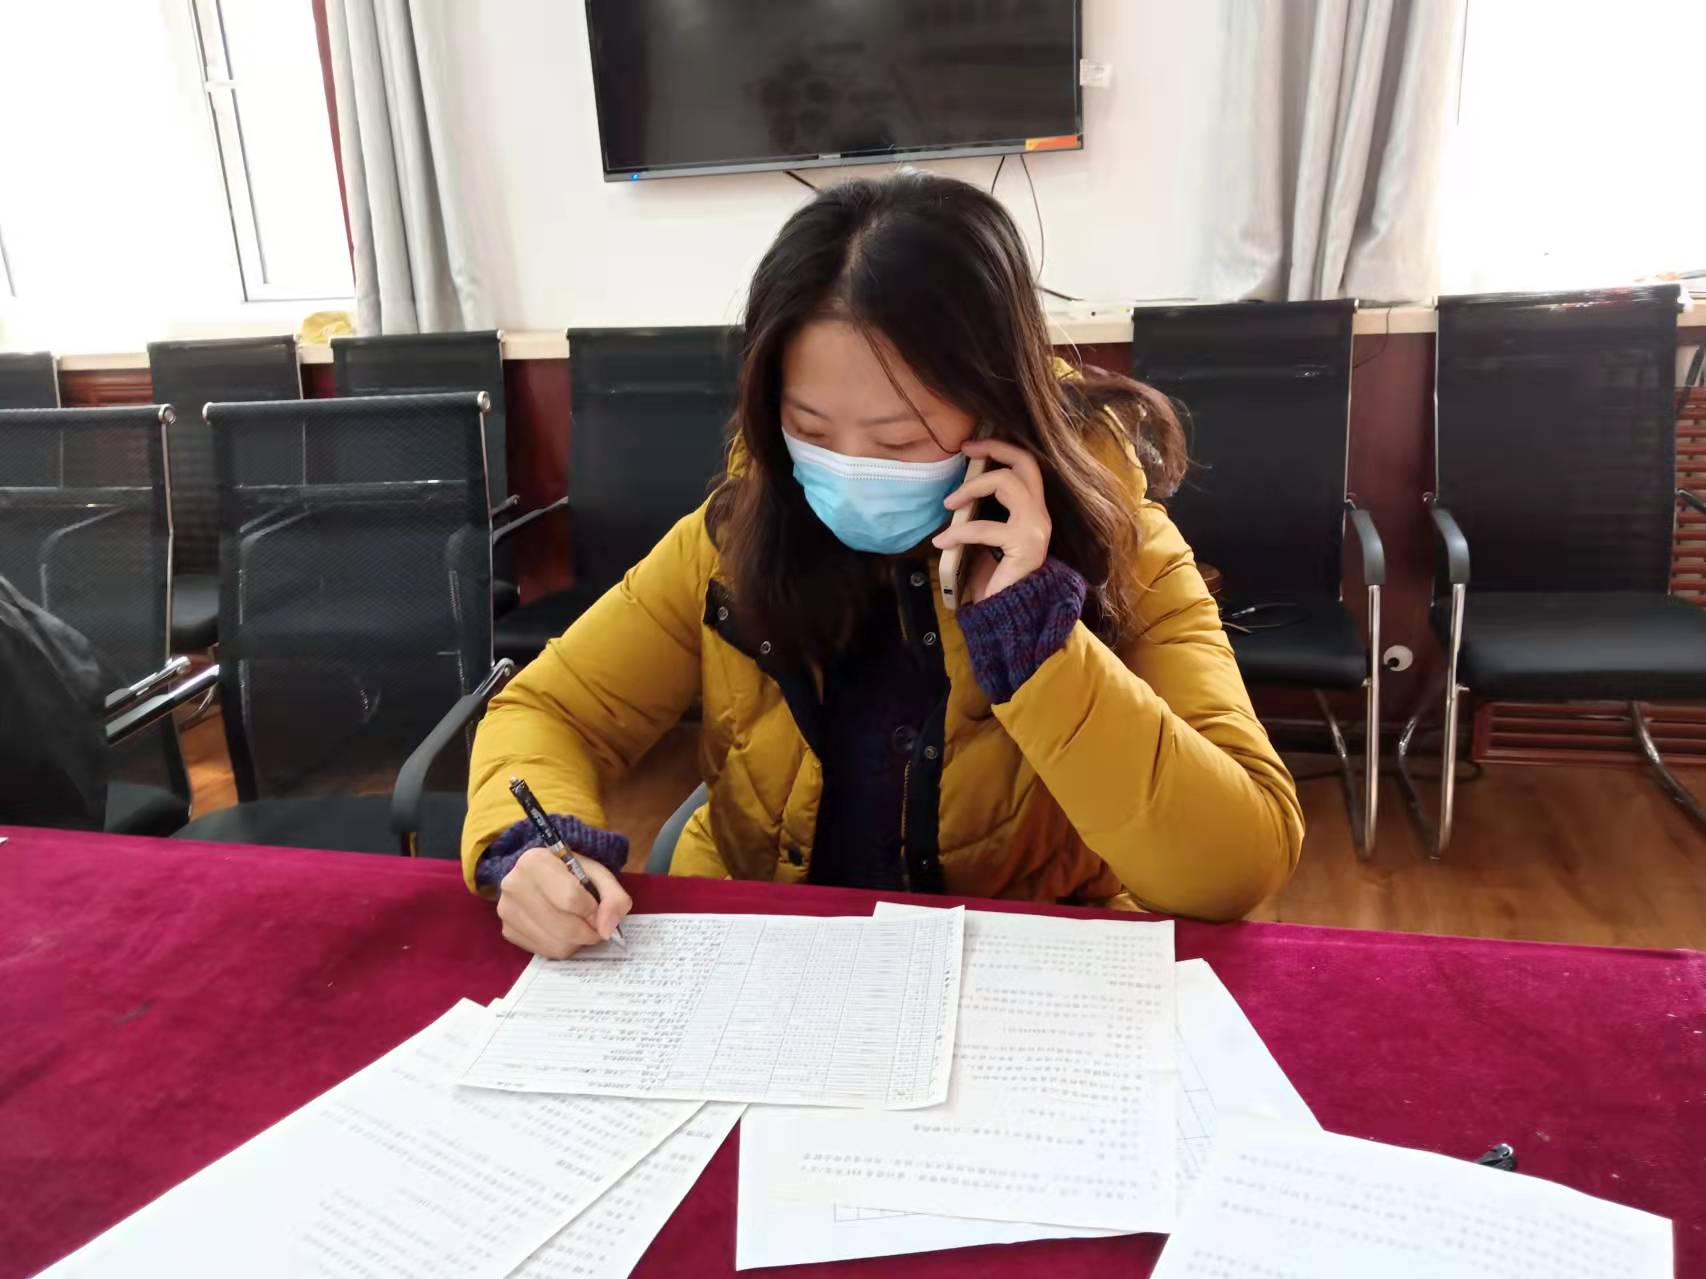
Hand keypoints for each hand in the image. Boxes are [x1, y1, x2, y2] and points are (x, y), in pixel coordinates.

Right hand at [496, 847, 632, 959]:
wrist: (542, 877)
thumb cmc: (571, 874)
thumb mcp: (598, 874)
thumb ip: (613, 898)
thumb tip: (607, 930)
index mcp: (535, 861)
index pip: (570, 897)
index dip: (593, 911)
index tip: (600, 911)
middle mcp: (514, 884)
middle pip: (563, 926)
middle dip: (588, 932)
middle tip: (595, 926)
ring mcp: (507, 910)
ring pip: (556, 943)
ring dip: (577, 942)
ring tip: (580, 927)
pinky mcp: (508, 931)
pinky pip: (545, 951)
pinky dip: (562, 947)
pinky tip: (563, 932)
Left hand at [932, 438, 1051, 604]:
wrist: (1011, 616)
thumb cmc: (997, 580)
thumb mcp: (990, 541)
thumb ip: (985, 515)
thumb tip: (958, 493)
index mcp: (1034, 512)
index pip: (1028, 467)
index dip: (1002, 449)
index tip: (972, 447)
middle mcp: (1040, 516)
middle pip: (1026, 463)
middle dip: (995, 448)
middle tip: (966, 450)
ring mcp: (1035, 529)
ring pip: (1006, 482)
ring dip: (971, 487)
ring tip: (949, 504)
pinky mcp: (1023, 546)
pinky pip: (983, 527)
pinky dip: (958, 532)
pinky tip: (942, 542)